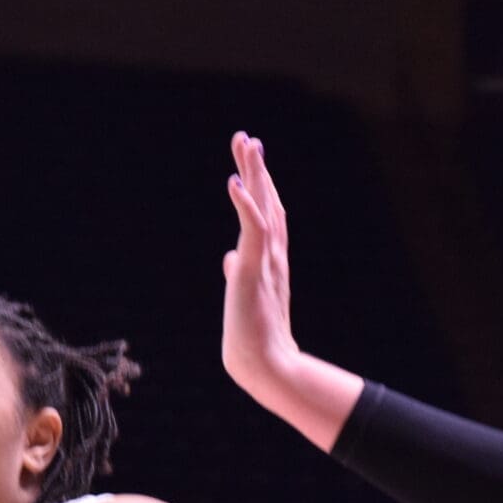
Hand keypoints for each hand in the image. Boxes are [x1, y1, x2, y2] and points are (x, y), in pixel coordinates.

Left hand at [222, 131, 302, 399]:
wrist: (263, 364)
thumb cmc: (253, 333)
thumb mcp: (243, 295)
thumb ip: (240, 271)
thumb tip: (229, 258)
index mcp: (270, 258)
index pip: (266, 212)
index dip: (259, 184)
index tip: (248, 158)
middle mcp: (273, 254)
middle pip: (267, 201)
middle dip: (257, 168)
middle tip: (247, 138)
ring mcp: (266, 260)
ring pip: (263, 207)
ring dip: (254, 174)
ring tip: (247, 145)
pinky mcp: (254, 268)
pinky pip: (253, 229)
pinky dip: (244, 204)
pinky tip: (234, 182)